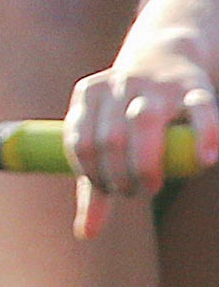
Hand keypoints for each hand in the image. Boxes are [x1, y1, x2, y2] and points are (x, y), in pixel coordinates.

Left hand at [65, 49, 218, 238]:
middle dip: (119, 176)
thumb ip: (94, 183)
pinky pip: (201, 110)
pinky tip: (206, 161)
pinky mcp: (195, 86)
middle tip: (135, 192)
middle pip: (111, 137)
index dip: (92, 174)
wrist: (167, 53)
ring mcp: (157, 84)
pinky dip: (204, 135)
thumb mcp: (105, 136)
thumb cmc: (129, 110)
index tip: (109, 190)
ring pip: (145, 122)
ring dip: (146, 164)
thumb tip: (87, 234)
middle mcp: (119, 84)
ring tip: (150, 187)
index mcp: (90, 94)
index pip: (79, 141)